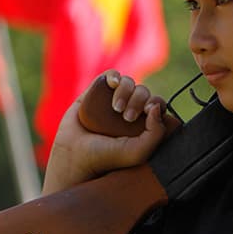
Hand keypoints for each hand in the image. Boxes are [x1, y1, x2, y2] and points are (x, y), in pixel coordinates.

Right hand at [42, 70, 172, 194]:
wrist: (75, 155)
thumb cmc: (107, 157)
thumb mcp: (137, 152)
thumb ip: (156, 134)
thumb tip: (156, 106)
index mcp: (144, 122)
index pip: (157, 104)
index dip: (156, 103)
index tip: (147, 112)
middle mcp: (130, 109)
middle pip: (143, 92)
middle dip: (138, 100)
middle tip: (127, 118)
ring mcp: (113, 99)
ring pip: (128, 83)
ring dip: (125, 91)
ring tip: (116, 108)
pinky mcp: (96, 92)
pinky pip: (111, 75)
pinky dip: (114, 76)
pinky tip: (112, 84)